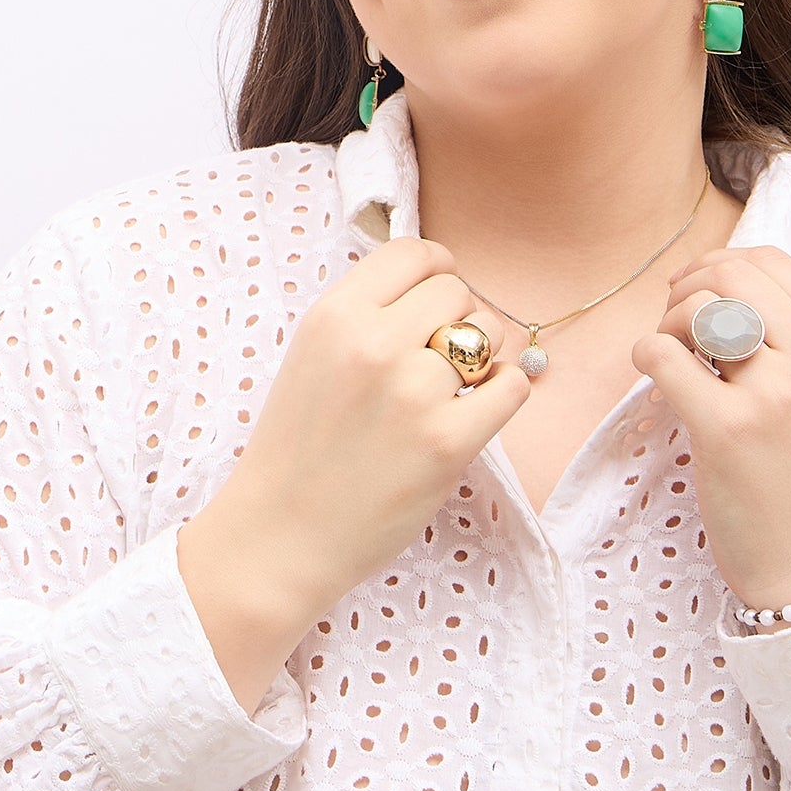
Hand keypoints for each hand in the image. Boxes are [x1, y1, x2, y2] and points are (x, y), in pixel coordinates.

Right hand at [179, 238, 530, 706]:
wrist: (279, 537)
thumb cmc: (298, 451)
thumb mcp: (313, 357)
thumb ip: (367, 316)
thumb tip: (442, 284)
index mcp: (334, 315)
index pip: (414, 253)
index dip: (435, 274)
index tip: (435, 305)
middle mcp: (373, 343)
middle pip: (457, 291)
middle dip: (457, 322)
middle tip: (439, 363)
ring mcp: (413, 392)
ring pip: (488, 336)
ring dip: (481, 362)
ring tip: (449, 396)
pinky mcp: (448, 442)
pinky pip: (511, 388)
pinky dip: (502, 397)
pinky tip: (473, 415)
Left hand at [630, 246, 790, 613]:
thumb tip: (723, 284)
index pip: (772, 262)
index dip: (720, 266)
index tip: (696, 295)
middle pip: (730, 274)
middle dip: (687, 289)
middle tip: (675, 327)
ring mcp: (777, 394)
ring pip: (697, 307)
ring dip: (667, 323)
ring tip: (672, 360)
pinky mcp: (729, 430)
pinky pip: (663, 355)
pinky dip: (646, 357)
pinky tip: (655, 381)